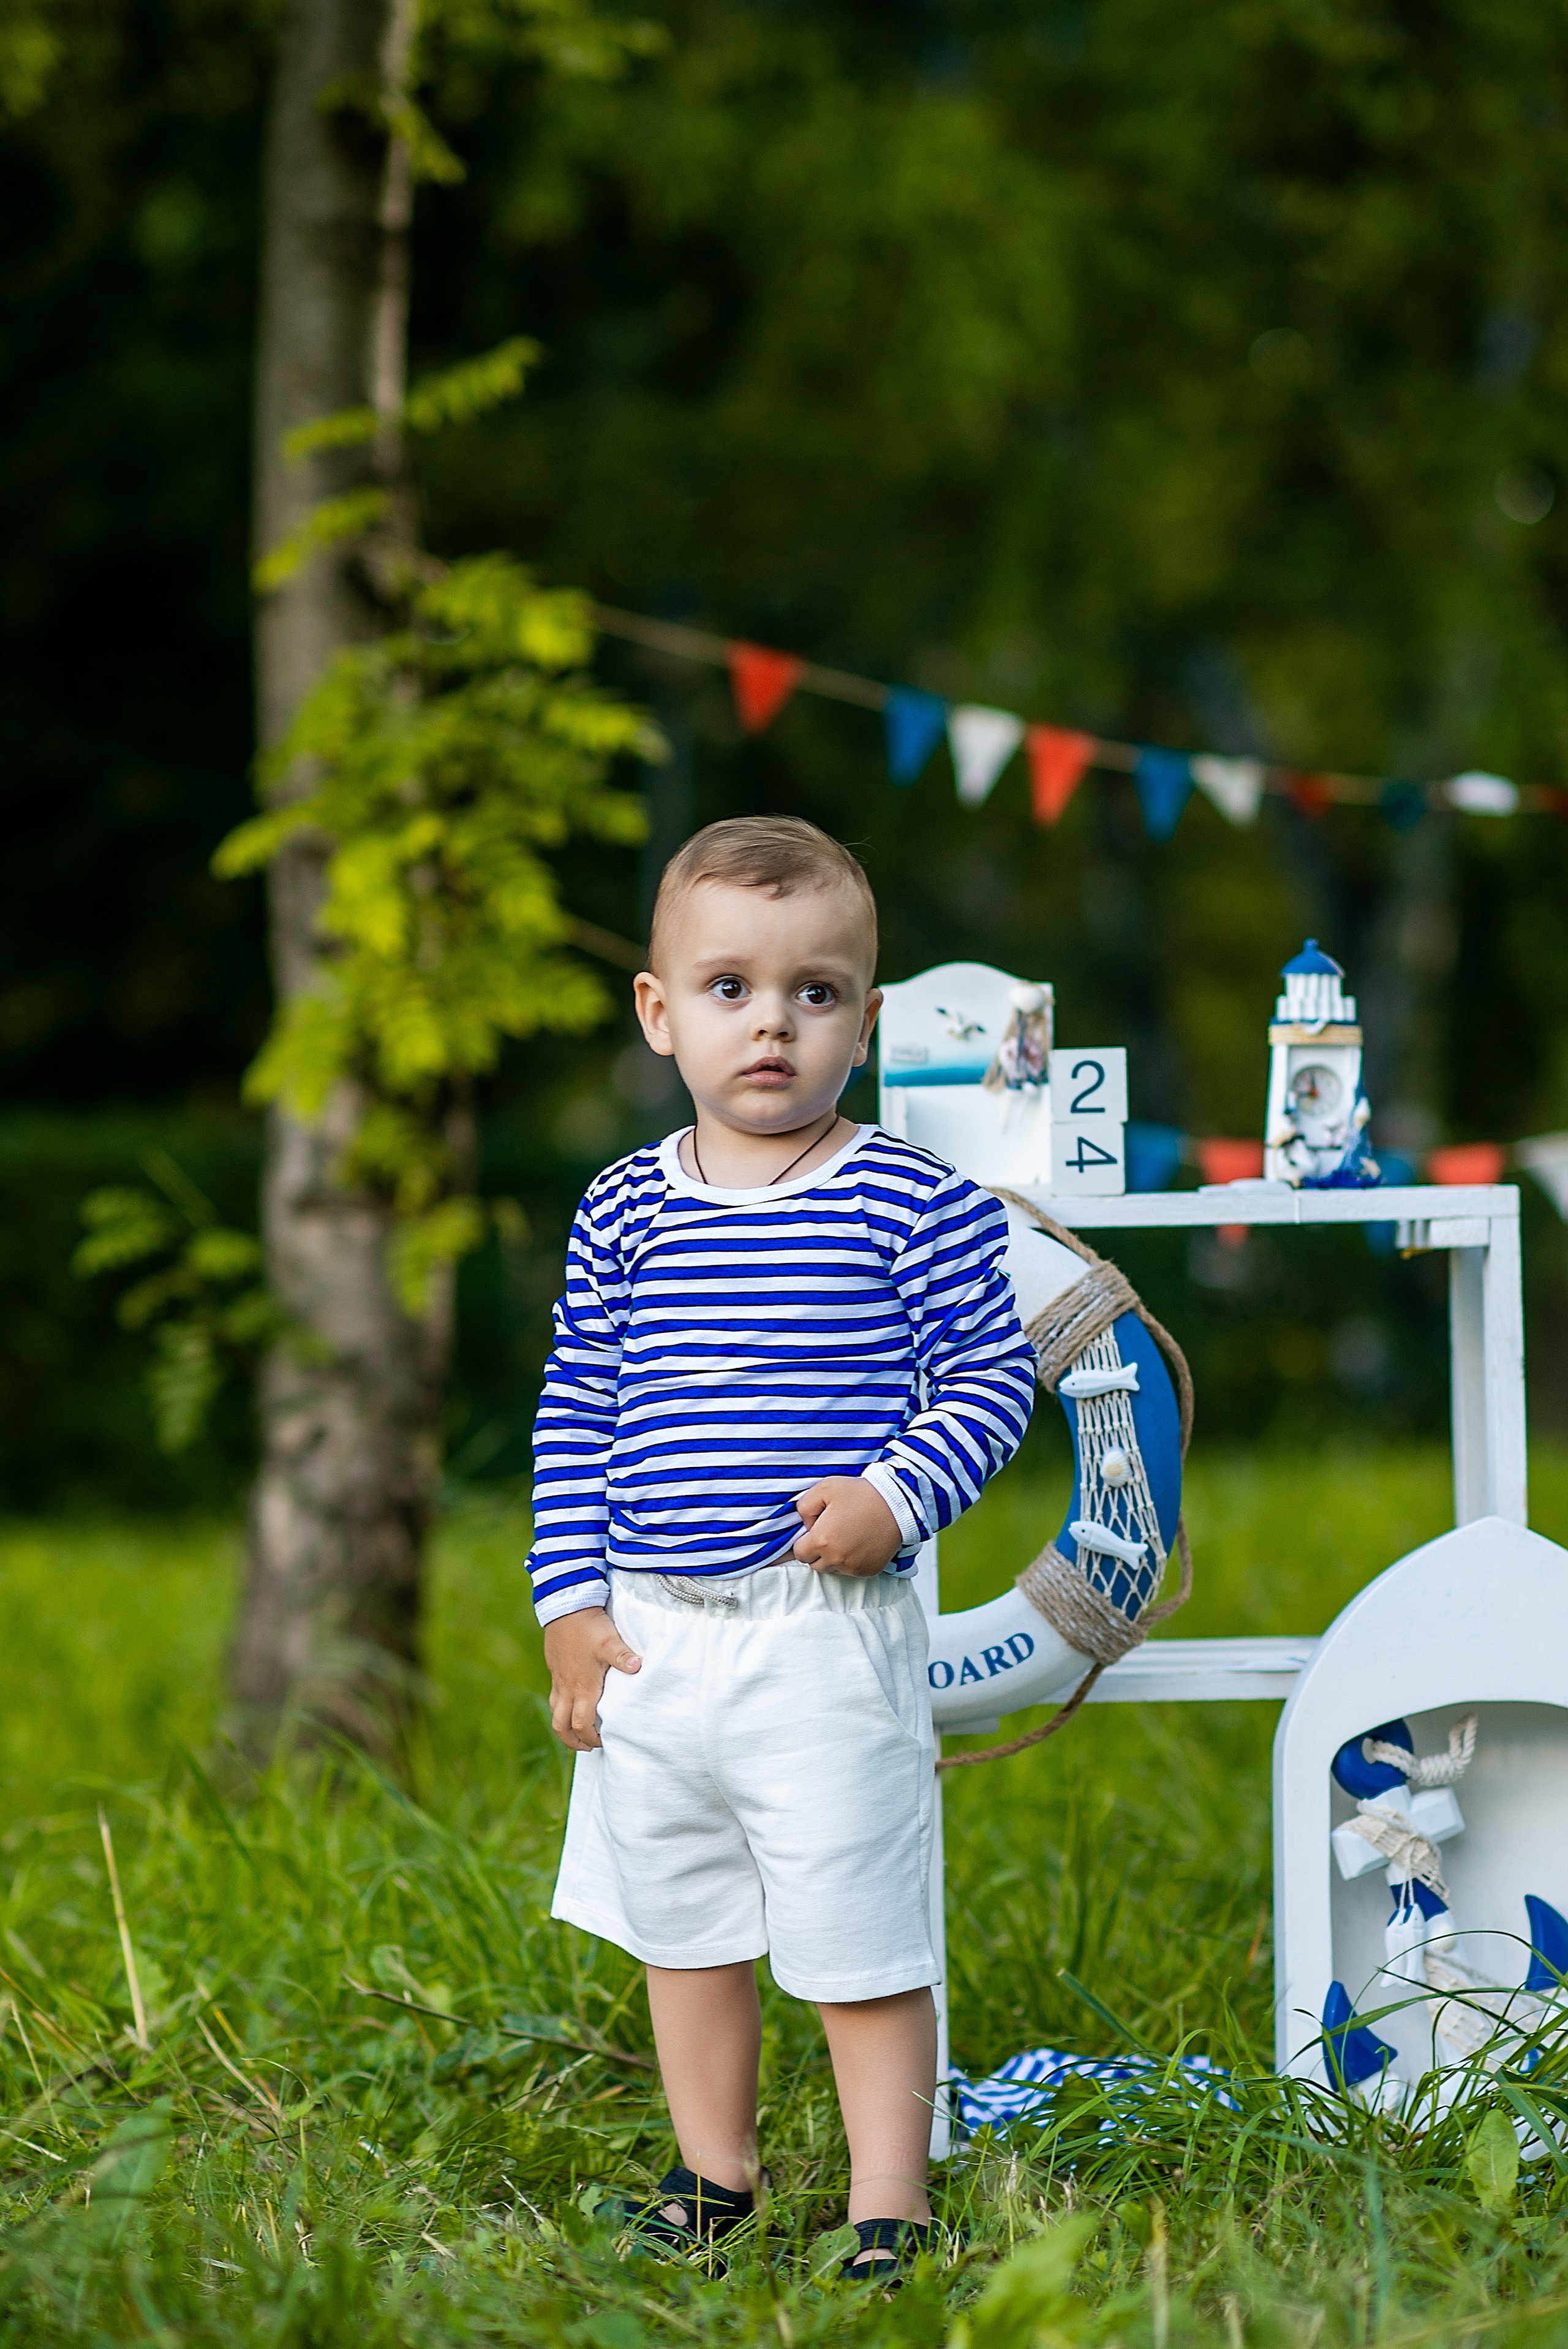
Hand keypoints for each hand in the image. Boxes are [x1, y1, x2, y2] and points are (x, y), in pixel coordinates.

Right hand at [542, 1607, 640, 1750]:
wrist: (565, 1606)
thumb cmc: (589, 1626)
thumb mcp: (609, 1641)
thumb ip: (623, 1657)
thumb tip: (639, 1667)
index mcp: (583, 1687)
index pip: (582, 1724)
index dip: (591, 1738)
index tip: (603, 1742)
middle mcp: (568, 1687)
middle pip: (562, 1726)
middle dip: (573, 1741)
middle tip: (588, 1746)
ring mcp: (559, 1679)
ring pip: (555, 1712)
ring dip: (564, 1727)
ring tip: (578, 1731)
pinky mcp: (555, 1669)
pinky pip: (554, 1697)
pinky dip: (561, 1708)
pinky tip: (573, 1702)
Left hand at [792, 1476, 902, 1576]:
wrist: (897, 1503)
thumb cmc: (862, 1494)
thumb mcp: (825, 1488)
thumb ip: (804, 1506)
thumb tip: (804, 1525)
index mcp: (822, 1540)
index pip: (799, 1553)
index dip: (804, 1540)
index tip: (816, 1530)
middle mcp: (836, 1558)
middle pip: (815, 1564)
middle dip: (818, 1551)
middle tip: (831, 1531)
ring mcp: (854, 1567)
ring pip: (833, 1569)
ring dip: (834, 1557)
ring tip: (846, 1536)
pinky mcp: (869, 1570)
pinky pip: (851, 1571)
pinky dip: (851, 1561)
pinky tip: (859, 1542)